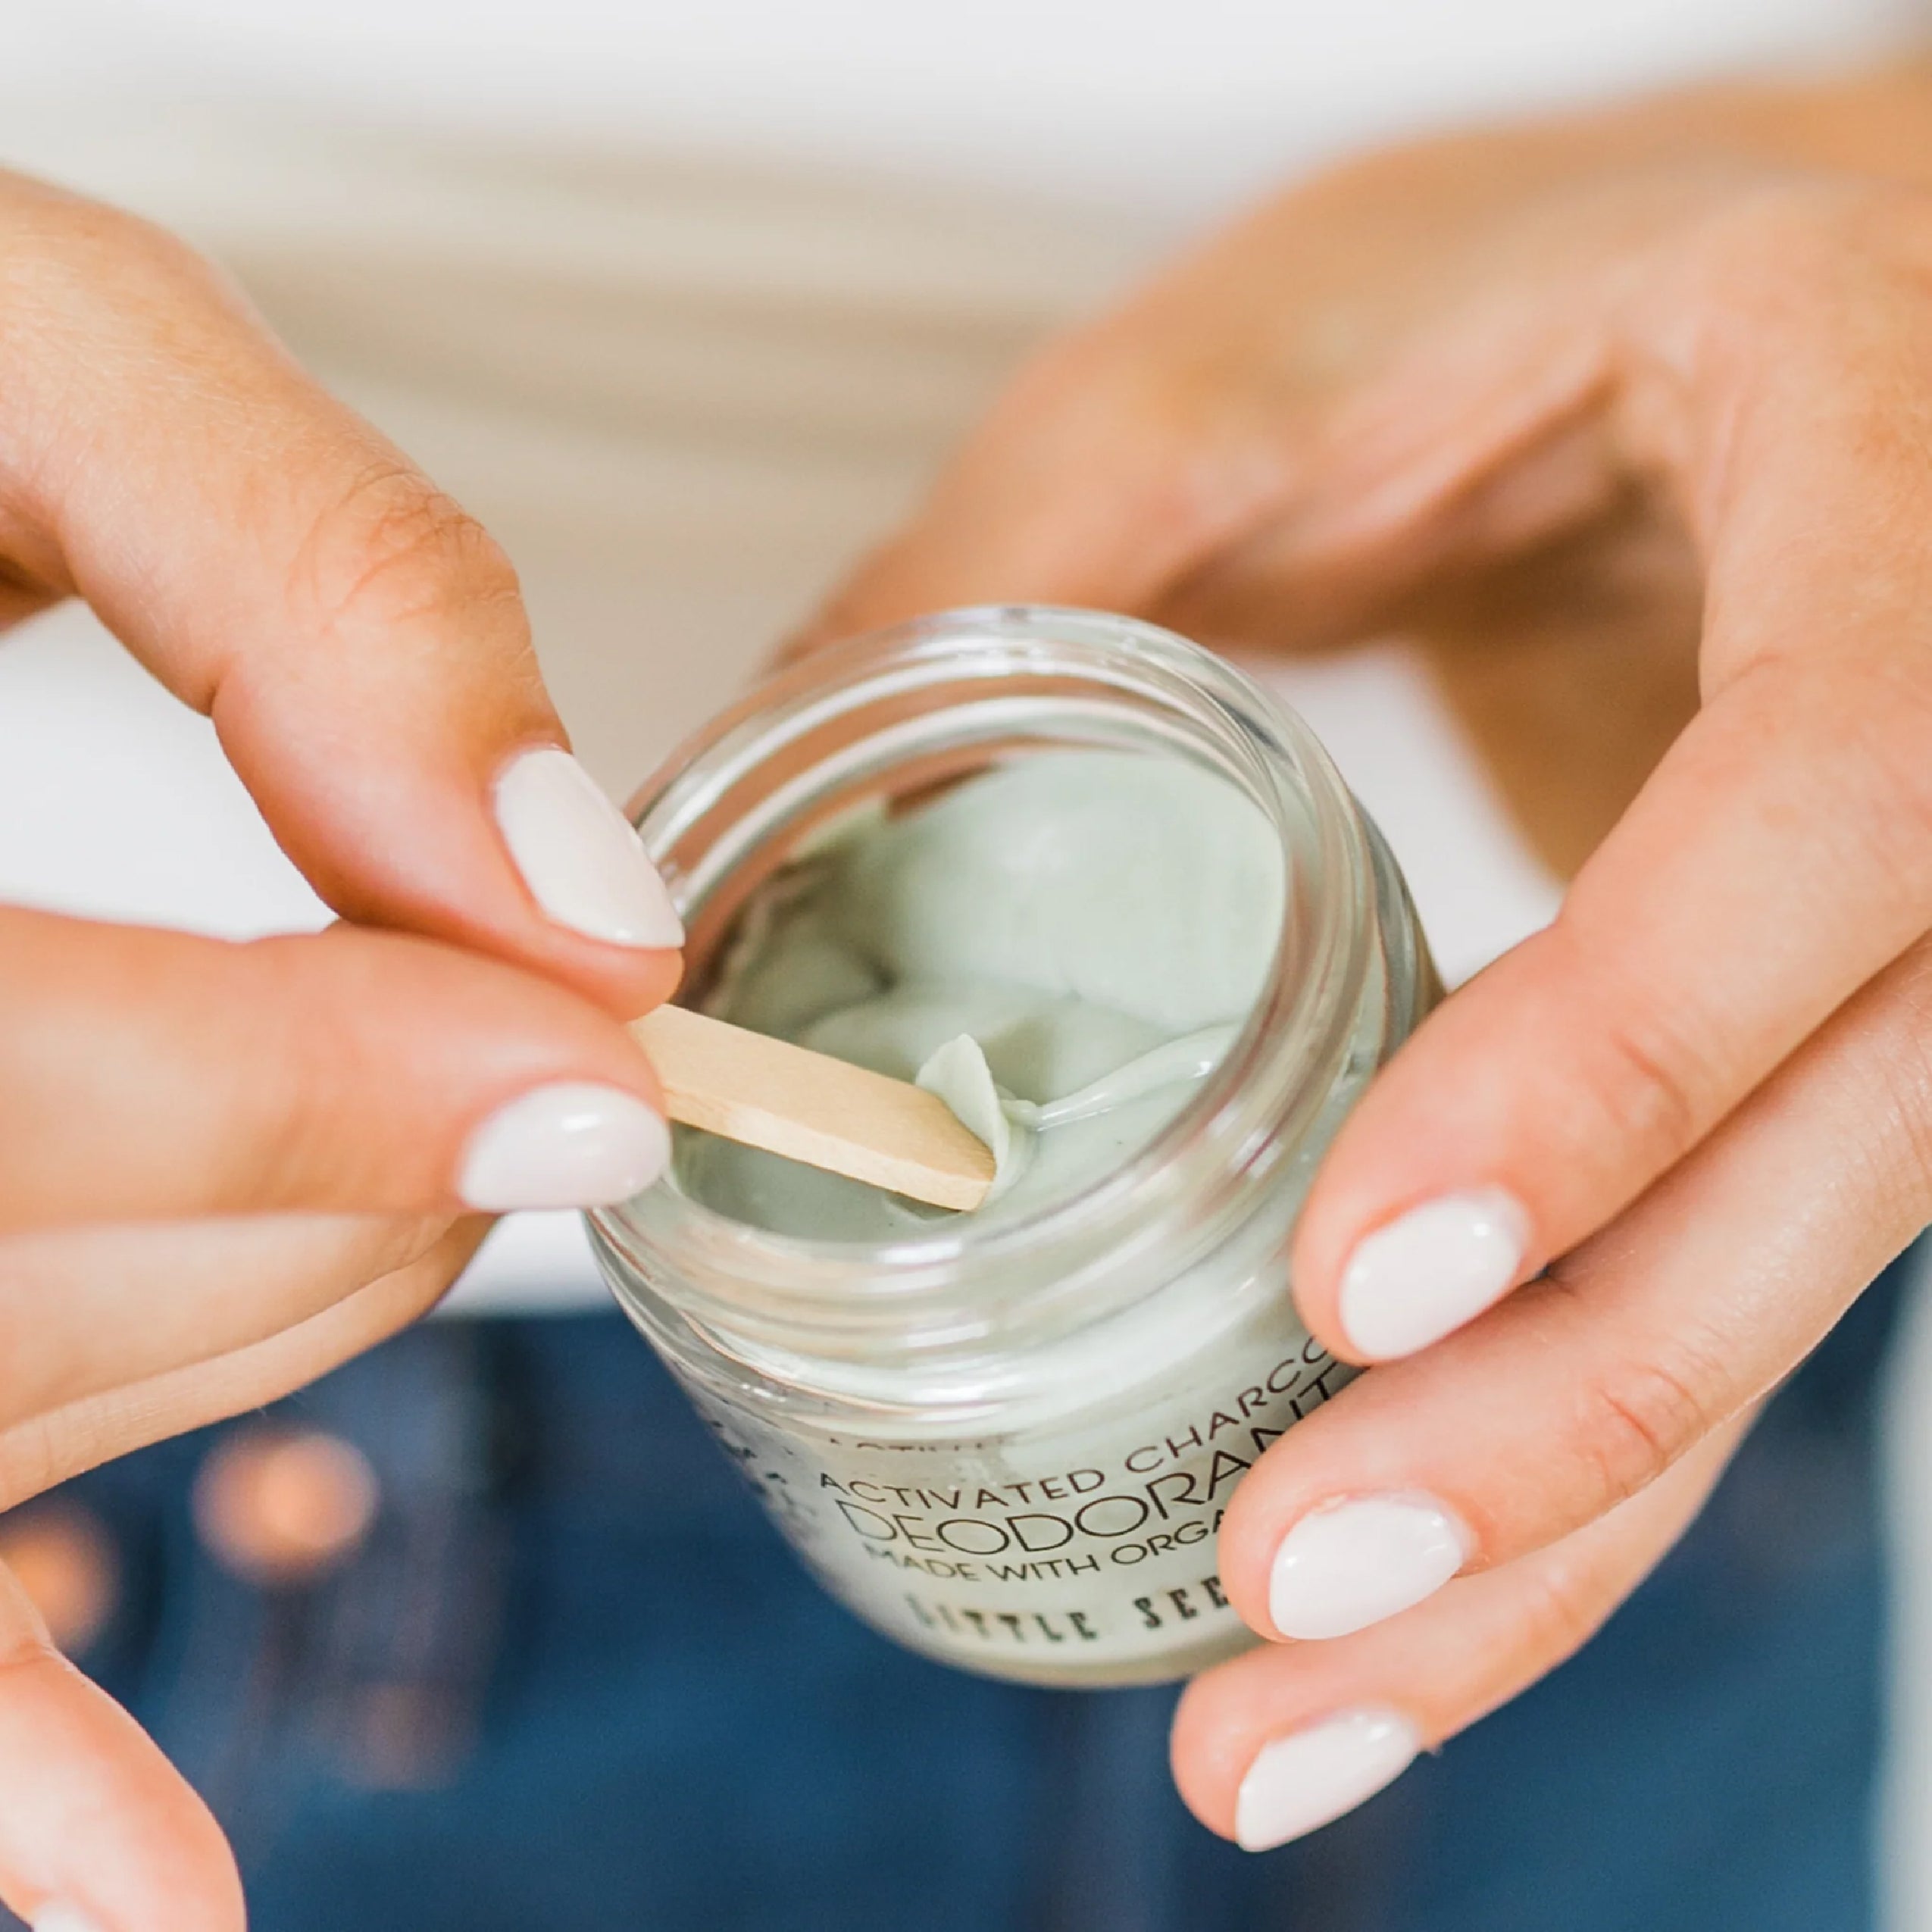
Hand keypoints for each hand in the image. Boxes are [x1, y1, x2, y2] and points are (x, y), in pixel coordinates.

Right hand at [0, 172, 683, 1925]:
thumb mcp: (37, 350)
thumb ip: (319, 576)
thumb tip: (576, 891)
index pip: (7, 1071)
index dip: (328, 1098)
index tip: (609, 1068)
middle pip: (18, 1278)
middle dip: (347, 1203)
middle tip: (553, 1082)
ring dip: (266, 1340)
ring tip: (448, 1213)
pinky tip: (152, 1885)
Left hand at [807, 73, 1931, 1846]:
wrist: (1770, 304)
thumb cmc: (1542, 279)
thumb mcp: (1271, 356)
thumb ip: (1033, 559)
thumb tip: (748, 801)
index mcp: (1883, 506)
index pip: (1825, 814)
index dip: (1613, 1059)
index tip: (1358, 1276)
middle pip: (1839, 1153)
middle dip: (1567, 1413)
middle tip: (1286, 1600)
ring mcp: (1912, 932)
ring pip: (1793, 1283)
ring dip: (1555, 1527)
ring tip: (1288, 1709)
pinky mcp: (1806, 1036)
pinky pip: (1710, 1269)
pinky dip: (1546, 1456)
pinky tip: (1379, 1591)